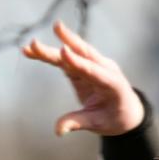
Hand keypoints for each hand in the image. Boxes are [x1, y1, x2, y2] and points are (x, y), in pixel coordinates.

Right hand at [21, 19, 145, 137]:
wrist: (126, 112)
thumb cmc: (115, 118)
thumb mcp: (99, 124)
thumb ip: (79, 123)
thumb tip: (58, 130)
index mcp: (113, 83)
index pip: (93, 70)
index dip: (78, 61)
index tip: (64, 51)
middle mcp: (104, 68)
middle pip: (84, 53)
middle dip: (68, 41)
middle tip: (55, 29)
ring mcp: (93, 65)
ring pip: (72, 53)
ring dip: (52, 49)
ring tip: (32, 45)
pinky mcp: (82, 67)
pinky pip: (64, 60)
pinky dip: (49, 56)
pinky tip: (32, 51)